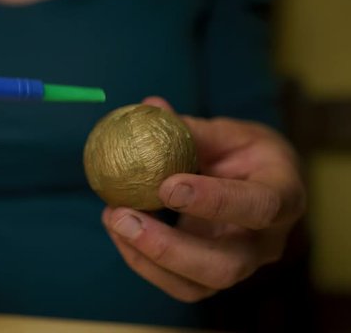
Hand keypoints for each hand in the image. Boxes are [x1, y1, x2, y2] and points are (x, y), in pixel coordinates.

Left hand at [101, 97, 305, 301]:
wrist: (256, 186)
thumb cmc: (244, 153)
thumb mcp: (228, 133)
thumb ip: (191, 129)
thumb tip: (149, 108)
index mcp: (283, 197)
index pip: (259, 207)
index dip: (214, 201)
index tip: (167, 186)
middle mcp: (266, 243)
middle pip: (224, 266)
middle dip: (166, 247)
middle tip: (121, 216)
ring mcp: (238, 267)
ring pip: (195, 286)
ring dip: (144, 256)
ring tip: (112, 217)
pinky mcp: (208, 278)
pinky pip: (174, 283)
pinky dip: (138, 259)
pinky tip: (117, 226)